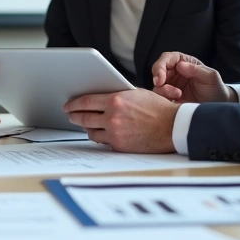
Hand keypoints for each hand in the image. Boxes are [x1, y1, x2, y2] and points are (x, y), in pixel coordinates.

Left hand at [63, 89, 178, 152]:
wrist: (172, 126)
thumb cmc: (157, 108)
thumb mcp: (136, 94)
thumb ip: (117, 96)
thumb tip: (101, 98)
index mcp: (115, 100)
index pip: (86, 102)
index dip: (73, 104)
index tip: (68, 105)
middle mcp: (112, 117)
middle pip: (83, 118)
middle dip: (74, 117)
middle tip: (70, 115)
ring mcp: (115, 133)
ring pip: (91, 132)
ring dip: (87, 128)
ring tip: (86, 125)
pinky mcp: (119, 146)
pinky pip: (103, 142)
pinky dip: (101, 137)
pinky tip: (100, 134)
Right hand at [151, 52, 235, 103]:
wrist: (217, 104)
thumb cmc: (215, 87)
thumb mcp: (210, 76)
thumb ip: (196, 69)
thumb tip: (180, 65)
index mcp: (183, 62)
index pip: (166, 59)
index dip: (160, 66)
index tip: (160, 77)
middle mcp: (174, 72)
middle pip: (157, 72)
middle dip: (158, 80)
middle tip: (163, 86)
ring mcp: (171, 85)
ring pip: (157, 86)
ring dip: (163, 91)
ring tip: (177, 95)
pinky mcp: (170, 98)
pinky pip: (160, 99)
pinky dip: (164, 100)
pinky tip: (175, 102)